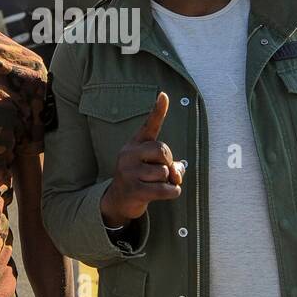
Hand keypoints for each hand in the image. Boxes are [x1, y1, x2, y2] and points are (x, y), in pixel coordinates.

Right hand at [99, 91, 183, 224]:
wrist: (118, 200)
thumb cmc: (140, 178)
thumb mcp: (152, 166)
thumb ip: (169, 164)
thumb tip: (177, 172)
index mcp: (134, 144)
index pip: (149, 125)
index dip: (158, 111)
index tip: (164, 95)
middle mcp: (129, 154)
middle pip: (163, 151)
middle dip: (169, 163)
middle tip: (162, 172)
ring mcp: (129, 172)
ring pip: (165, 172)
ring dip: (167, 181)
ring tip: (155, 184)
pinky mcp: (135, 190)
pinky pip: (166, 189)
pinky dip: (172, 192)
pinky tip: (164, 193)